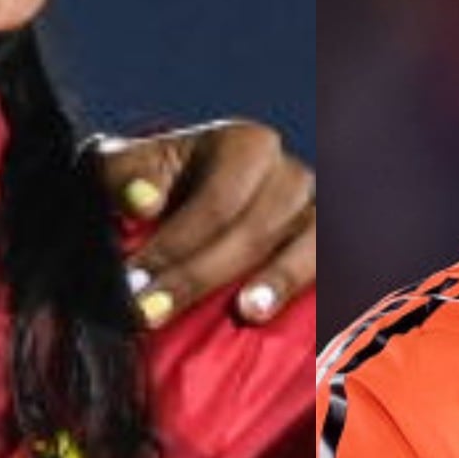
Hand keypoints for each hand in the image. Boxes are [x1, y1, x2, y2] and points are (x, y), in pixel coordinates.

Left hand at [88, 120, 314, 326]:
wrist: (186, 198)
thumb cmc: (153, 186)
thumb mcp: (126, 169)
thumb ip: (123, 177)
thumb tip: (143, 202)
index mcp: (244, 144)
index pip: (214, 202)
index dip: (173, 246)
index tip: (132, 285)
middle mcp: (288, 172)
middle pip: (252, 230)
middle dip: (197, 276)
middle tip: (148, 313)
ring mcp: (316, 211)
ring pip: (304, 245)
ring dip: (276, 280)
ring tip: (246, 311)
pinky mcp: (330, 246)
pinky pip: (335, 264)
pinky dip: (318, 286)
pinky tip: (294, 311)